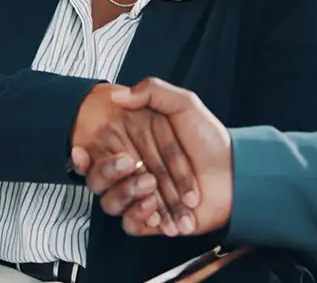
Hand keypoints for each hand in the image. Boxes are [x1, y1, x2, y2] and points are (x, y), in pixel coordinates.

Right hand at [91, 78, 232, 236]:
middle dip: (110, 174)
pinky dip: (140, 217)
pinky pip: (132, 225)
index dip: (85, 157)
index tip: (81, 152)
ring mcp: (142, 198)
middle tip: (131, 164)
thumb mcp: (184, 105)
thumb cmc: (209, 139)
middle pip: (100, 181)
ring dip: (127, 195)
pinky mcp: (154, 221)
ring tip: (152, 188)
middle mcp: (133, 173)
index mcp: (134, 148)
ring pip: (112, 205)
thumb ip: (153, 92)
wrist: (235, 173)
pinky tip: (156, 211)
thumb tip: (119, 95)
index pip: (98, 154)